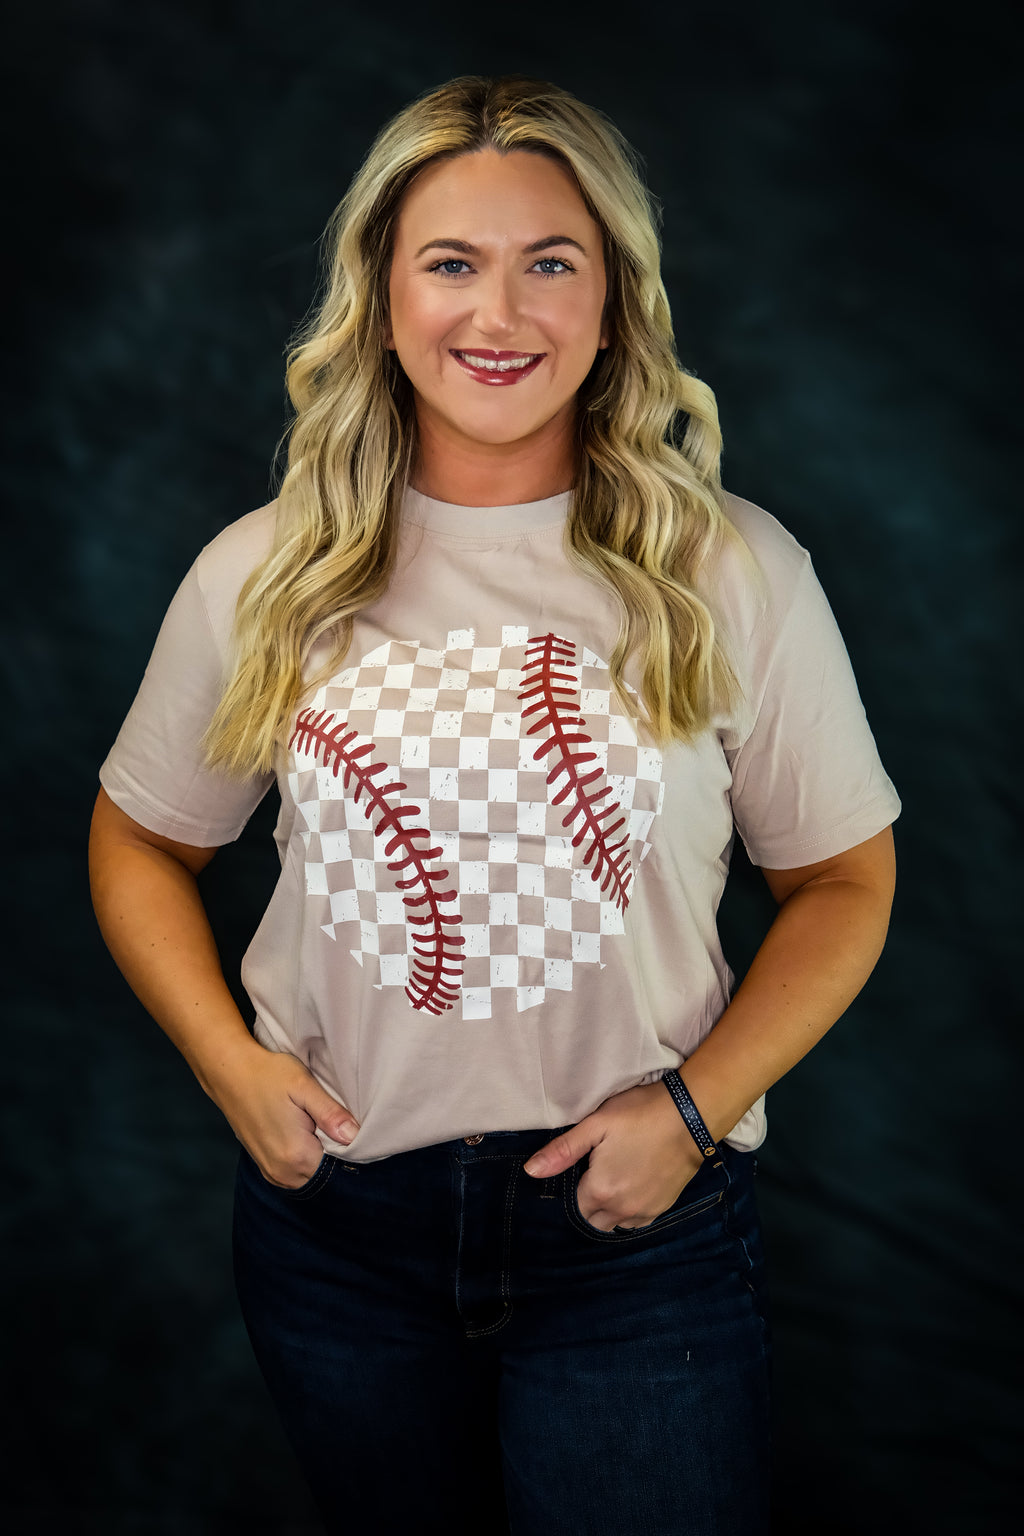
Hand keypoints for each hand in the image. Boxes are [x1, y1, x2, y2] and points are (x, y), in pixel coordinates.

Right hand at [207, 1040, 359, 1188]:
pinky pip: (296, 1173)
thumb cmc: (268, 1075)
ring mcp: (272, 1172)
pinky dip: (304, 1158)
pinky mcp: (265, 1167)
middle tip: (331, 1121)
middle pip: (326, 1173)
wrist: (230, 1074)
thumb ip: (330, 1113)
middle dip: (334, 1152)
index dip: (349, 1147)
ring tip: (315, 1124)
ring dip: (318, 1156)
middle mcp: (283, 1172)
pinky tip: (303, 1132)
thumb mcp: (304, 1086)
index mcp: (296, 1155)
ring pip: (311, 1174)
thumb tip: (354, 1135)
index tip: (345, 1125)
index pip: (340, 1166)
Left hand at [523, 1080, 704, 1230]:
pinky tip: (630, 1189)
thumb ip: (563, 1150)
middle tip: (593, 1175)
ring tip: (612, 1182)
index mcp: (600, 1190)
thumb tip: (531, 1171)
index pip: (573, 1206)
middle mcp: (620, 1210)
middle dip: (587, 1203)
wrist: (691, 1116)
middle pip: (592, 1220)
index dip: (571, 1188)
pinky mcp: (662, 1208)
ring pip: (614, 1224)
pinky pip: (636, 1223)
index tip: (578, 1170)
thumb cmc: (640, 1114)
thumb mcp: (596, 1124)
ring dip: (607, 1210)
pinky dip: (628, 1212)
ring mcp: (644, 1212)